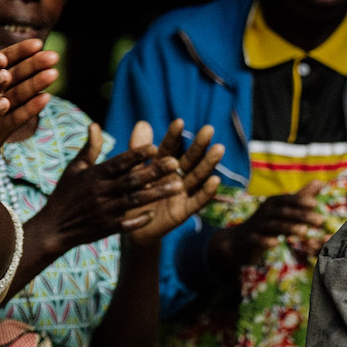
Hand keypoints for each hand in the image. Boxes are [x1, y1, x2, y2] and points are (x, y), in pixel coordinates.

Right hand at [32, 123, 183, 252]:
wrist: (54, 228)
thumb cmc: (66, 194)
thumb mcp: (75, 169)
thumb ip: (90, 149)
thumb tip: (95, 125)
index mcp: (93, 175)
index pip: (119, 162)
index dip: (137, 155)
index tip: (156, 148)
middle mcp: (100, 192)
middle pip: (132, 180)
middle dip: (154, 171)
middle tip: (176, 163)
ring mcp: (104, 211)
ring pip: (135, 200)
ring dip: (157, 193)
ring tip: (179, 187)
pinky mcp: (107, 228)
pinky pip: (127, 224)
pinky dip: (141, 219)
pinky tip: (156, 213)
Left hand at [122, 120, 222, 242]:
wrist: (128, 225)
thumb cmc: (129, 195)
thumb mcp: (131, 171)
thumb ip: (137, 149)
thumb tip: (143, 123)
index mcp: (161, 166)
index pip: (169, 148)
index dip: (174, 136)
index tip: (178, 121)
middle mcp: (175, 177)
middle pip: (189, 159)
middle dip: (198, 145)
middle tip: (208, 129)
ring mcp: (182, 193)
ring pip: (197, 176)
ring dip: (208, 163)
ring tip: (218, 149)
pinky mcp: (184, 211)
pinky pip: (197, 201)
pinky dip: (206, 192)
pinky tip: (215, 180)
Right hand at [208, 178, 327, 274]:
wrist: (240, 240)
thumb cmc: (268, 221)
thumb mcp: (283, 207)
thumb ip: (301, 196)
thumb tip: (320, 181)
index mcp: (274, 203)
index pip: (288, 200)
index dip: (300, 200)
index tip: (315, 203)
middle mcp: (265, 211)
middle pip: (284, 212)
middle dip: (302, 215)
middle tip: (320, 220)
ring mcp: (257, 225)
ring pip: (274, 226)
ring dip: (289, 227)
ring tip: (304, 231)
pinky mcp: (251, 239)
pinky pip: (258, 239)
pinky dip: (266, 241)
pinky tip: (275, 244)